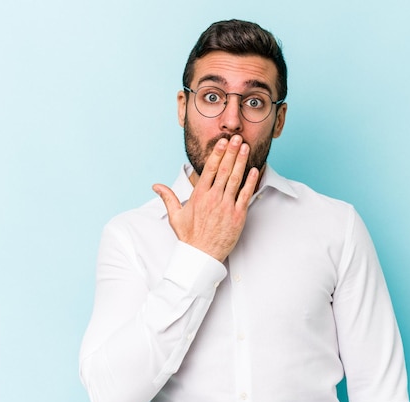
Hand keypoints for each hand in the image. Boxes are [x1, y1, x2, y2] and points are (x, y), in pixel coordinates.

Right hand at [152, 135, 258, 261]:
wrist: (201, 256)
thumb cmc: (189, 237)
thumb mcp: (175, 216)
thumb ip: (168, 198)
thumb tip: (155, 186)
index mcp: (199, 196)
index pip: (210, 169)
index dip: (217, 153)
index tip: (222, 142)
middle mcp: (213, 198)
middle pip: (224, 170)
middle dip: (231, 152)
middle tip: (236, 137)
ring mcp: (226, 206)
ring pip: (235, 179)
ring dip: (241, 161)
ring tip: (245, 147)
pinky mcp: (237, 216)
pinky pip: (246, 195)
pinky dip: (251, 182)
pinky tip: (254, 170)